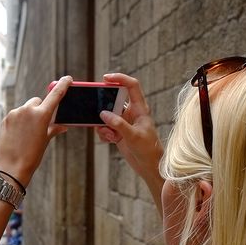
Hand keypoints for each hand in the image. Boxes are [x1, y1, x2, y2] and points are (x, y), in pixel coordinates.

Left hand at [0, 76, 70, 187]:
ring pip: (26, 108)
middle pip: (38, 102)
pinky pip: (16, 115)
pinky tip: (18, 135)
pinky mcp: (6, 118)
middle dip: (40, 109)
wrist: (10, 167)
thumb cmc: (31, 156)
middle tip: (40, 124)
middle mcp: (27, 110)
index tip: (68, 79)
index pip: (55, 95)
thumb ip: (54, 128)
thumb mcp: (45, 141)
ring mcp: (15, 113)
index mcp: (41, 115)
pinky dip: (19, 121)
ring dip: (29, 115)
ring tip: (27, 134)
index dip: (63, 85)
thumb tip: (62, 125)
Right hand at [96, 73, 163, 192]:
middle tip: (96, 110)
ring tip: (108, 135)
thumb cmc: (148, 149)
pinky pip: (105, 128)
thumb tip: (103, 114)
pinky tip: (110, 141)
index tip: (106, 78)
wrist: (149, 166)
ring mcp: (124, 122)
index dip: (120, 79)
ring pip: (107, 115)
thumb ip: (118, 124)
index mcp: (140, 108)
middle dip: (104, 105)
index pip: (131, 86)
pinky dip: (104, 133)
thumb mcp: (133, 136)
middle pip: (114, 100)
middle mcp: (131, 113)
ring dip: (103, 124)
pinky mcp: (118, 132)